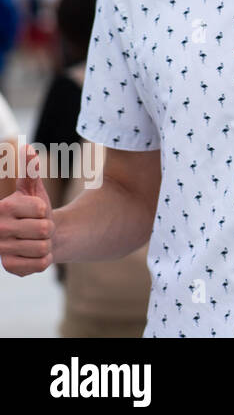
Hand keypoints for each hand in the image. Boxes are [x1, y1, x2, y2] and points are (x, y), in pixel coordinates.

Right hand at [0, 145, 53, 275]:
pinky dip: (44, 260)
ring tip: (36, 240)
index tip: (36, 212)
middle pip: (43, 230)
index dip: (44, 211)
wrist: (38, 237)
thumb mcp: (33, 189)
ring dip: (46, 244)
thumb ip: (31, 170)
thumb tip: (28, 147)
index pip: (40, 209)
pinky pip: (41, 264)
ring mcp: (2, 250)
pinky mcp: (10, 267)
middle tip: (38, 228)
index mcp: (4, 208)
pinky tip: (33, 254)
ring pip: (43, 247)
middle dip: (47, 229)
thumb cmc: (35, 210)